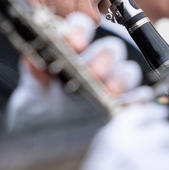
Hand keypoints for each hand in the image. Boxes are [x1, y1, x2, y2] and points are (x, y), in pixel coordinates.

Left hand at [6, 12, 149, 128]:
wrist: (44, 140)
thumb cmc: (38, 110)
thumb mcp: (31, 92)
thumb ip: (34, 74)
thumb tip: (35, 62)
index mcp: (71, 51)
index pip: (81, 29)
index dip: (80, 31)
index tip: (75, 43)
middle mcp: (94, 65)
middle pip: (109, 49)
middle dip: (103, 58)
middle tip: (93, 72)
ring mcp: (110, 85)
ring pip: (126, 71)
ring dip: (122, 78)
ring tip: (111, 90)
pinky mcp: (122, 106)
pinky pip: (137, 99)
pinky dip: (136, 100)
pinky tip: (127, 106)